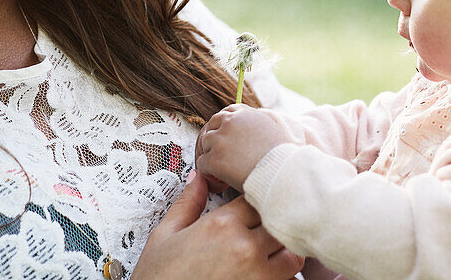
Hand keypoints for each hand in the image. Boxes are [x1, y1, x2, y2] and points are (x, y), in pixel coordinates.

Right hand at [133, 170, 303, 279]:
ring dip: (283, 252)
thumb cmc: (159, 279)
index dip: (256, 200)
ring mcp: (257, 275)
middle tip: (261, 229)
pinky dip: (283, 278)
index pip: (257, 198)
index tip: (250, 206)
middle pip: (279, 223)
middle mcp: (245, 247)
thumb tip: (198, 181)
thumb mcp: (164, 235)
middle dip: (272, 223)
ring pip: (292, 255)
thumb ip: (187, 204)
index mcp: (222, 225)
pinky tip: (266, 275)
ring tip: (268, 254)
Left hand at [195, 104, 292, 192]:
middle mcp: (229, 123)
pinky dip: (208, 174)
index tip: (226, 140)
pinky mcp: (215, 160)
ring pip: (204, 146)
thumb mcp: (278, 125)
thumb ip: (265, 120)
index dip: (223, 128)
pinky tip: (220, 183)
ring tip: (220, 172)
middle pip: (211, 127)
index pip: (226, 113)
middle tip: (218, 158)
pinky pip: (202, 165)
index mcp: (244, 114)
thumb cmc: (288, 153)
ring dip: (210, 158)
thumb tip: (263, 118)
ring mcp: (220, 140)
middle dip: (212, 142)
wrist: (286, 171)